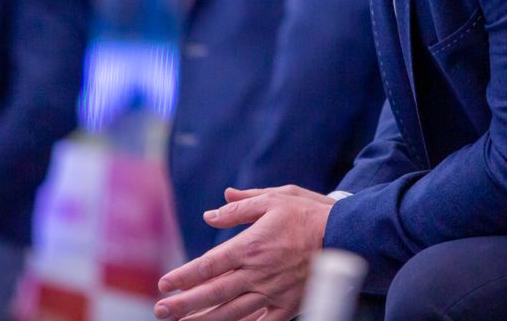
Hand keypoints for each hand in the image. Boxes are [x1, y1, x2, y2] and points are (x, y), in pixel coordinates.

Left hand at [154, 185, 334, 320]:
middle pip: (213, 293)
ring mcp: (273, 293)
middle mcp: (258, 273)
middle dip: (183, 304)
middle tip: (161, 311)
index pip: (209, 265)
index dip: (184, 276)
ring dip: (204, 320)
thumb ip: (240, 206)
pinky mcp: (288, 305)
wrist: (346, 235)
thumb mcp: (274, 198)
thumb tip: (211, 214)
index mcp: (251, 246)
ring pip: (231, 313)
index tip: (164, 284)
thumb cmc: (308, 213)